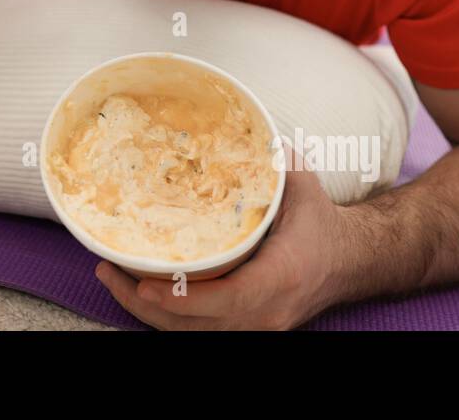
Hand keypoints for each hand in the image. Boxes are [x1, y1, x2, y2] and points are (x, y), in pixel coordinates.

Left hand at [94, 141, 353, 329]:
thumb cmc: (321, 221)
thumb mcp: (301, 185)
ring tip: (112, 278)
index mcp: (281, 276)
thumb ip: (273, 159)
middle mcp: (268, 313)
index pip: (228, 300)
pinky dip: (167, 318)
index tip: (144, 285)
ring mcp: (259, 329)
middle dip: (145, 304)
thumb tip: (247, 122)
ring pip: (193, 335)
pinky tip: (139, 293)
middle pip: (197, 326)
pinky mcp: (248, 330)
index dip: (183, 298)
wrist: (352, 261)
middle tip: (107, 270)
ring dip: (149, 313)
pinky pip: (200, 333)